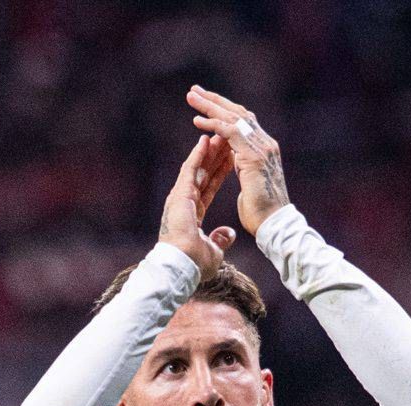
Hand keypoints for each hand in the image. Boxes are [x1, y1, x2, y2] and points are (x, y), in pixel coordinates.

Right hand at [157, 132, 237, 275]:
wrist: (181, 266)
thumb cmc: (193, 263)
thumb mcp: (213, 251)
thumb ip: (220, 240)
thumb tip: (228, 235)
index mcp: (193, 212)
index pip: (210, 186)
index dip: (221, 172)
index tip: (231, 158)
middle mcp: (185, 201)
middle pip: (204, 173)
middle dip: (216, 156)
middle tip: (226, 139)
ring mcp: (181, 197)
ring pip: (197, 168)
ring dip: (209, 151)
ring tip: (218, 135)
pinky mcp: (179, 195)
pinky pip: (190, 170)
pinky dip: (198, 155)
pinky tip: (205, 140)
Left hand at [187, 87, 289, 236]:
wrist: (274, 225)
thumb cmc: (262, 213)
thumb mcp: (251, 184)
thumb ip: (244, 168)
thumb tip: (236, 163)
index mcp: (263, 149)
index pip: (242, 122)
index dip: (224, 111)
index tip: (206, 103)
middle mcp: (264, 144)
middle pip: (237, 114)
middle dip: (214, 101)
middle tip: (194, 90)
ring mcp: (260, 148)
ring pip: (232, 118)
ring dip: (210, 106)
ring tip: (192, 96)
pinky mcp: (252, 156)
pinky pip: (229, 133)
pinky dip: (213, 125)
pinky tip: (198, 121)